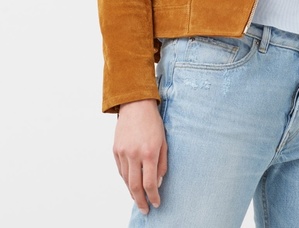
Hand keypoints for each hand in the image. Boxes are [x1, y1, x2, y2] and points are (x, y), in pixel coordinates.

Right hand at [113, 99, 167, 214]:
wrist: (136, 106)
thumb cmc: (153, 122)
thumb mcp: (164, 141)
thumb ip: (162, 163)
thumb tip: (158, 182)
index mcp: (149, 152)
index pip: (149, 183)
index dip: (153, 196)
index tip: (156, 203)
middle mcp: (134, 155)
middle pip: (135, 186)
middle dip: (140, 201)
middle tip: (145, 209)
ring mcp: (123, 153)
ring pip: (126, 180)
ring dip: (132, 192)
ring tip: (138, 199)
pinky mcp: (115, 150)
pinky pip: (120, 170)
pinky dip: (126, 179)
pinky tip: (131, 184)